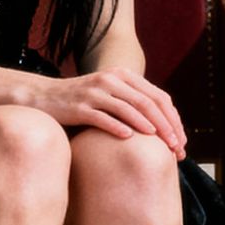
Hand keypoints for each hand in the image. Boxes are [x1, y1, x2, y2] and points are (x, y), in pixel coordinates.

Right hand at [25, 69, 186, 154]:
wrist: (42, 98)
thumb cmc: (81, 102)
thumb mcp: (109, 95)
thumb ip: (132, 102)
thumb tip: (163, 126)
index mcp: (122, 75)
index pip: (158, 96)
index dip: (173, 119)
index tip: (182, 141)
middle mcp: (111, 80)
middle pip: (148, 103)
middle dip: (167, 127)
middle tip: (177, 148)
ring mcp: (94, 92)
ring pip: (130, 109)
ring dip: (150, 129)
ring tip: (162, 146)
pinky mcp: (79, 107)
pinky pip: (103, 117)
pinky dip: (118, 128)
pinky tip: (130, 140)